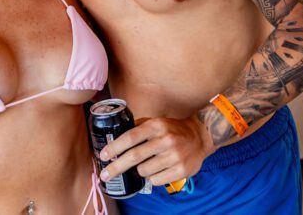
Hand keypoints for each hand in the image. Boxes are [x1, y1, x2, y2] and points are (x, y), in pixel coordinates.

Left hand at [99, 115, 216, 185]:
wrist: (199, 136)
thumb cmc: (172, 129)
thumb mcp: (156, 122)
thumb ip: (139, 127)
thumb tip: (116, 137)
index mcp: (156, 126)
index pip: (131, 136)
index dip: (115, 147)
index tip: (103, 155)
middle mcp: (165, 140)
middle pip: (134, 156)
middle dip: (116, 167)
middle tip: (105, 174)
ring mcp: (174, 156)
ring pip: (144, 171)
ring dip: (139, 170)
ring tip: (146, 164)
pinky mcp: (181, 170)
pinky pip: (156, 180)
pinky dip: (152, 178)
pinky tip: (158, 169)